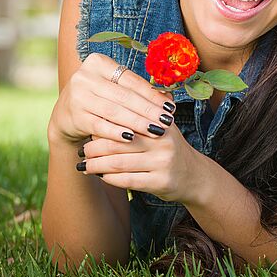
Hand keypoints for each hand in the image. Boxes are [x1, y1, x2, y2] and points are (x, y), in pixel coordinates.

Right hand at [48, 52, 175, 149]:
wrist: (66, 116)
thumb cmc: (99, 99)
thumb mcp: (115, 89)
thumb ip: (138, 91)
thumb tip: (169, 98)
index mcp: (98, 63)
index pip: (131, 81)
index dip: (153, 95)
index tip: (170, 108)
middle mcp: (85, 76)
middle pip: (124, 96)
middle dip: (148, 110)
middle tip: (166, 122)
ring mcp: (77, 96)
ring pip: (114, 111)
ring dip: (137, 122)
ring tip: (155, 130)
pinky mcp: (74, 116)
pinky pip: (99, 125)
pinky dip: (116, 132)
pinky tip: (131, 138)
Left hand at [77, 120, 203, 203]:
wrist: (194, 176)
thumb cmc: (169, 149)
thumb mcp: (163, 127)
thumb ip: (144, 111)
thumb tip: (112, 94)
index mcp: (160, 123)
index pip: (124, 121)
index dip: (102, 125)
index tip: (87, 129)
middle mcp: (163, 141)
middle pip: (118, 143)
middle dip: (94, 148)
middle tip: (81, 150)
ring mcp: (163, 162)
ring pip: (119, 163)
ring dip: (97, 165)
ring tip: (84, 165)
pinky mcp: (161, 181)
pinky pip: (128, 180)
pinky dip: (110, 178)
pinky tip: (100, 176)